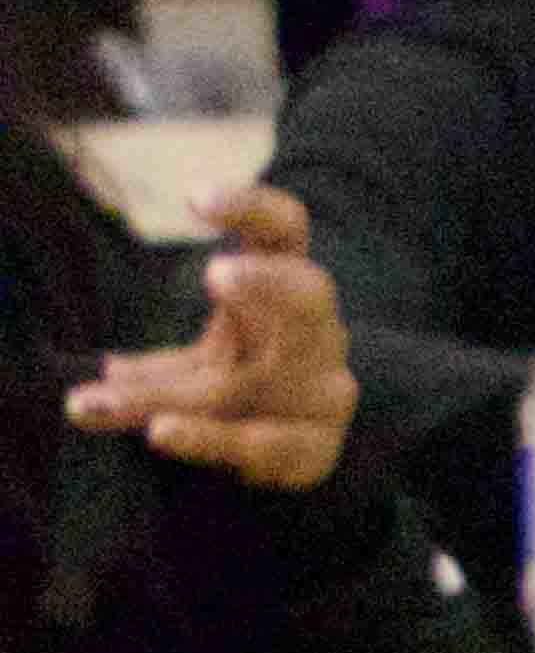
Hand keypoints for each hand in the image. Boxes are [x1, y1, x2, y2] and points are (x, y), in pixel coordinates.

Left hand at [70, 186, 350, 490]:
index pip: (285, 232)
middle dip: (269, 283)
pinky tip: (161, 432)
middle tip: (216, 275)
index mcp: (286, 292)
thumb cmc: (244, 390)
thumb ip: (148, 373)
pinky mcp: (314, 449)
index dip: (252, 209)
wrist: (301, 451)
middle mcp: (317, 336)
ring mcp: (324, 393)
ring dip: (179, 393)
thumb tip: (92, 383)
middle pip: (310, 296)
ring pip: (260, 383)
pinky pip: (264, 443)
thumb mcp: (196, 367)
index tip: (197, 200)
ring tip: (111, 399)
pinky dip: (209, 439)